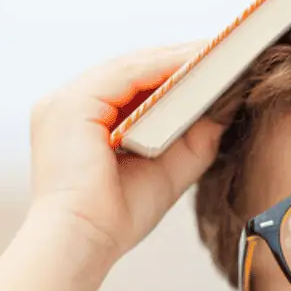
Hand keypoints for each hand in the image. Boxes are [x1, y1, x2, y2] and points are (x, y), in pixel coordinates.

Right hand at [27, 42, 223, 261]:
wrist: (83, 241)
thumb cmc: (118, 216)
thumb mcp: (170, 169)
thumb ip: (195, 137)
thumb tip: (226, 106)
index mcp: (83, 122)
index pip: (133, 86)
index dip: (174, 73)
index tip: (215, 63)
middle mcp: (69, 106)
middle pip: (133, 70)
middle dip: (180, 59)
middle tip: (224, 48)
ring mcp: (65, 101)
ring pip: (131, 67)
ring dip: (177, 58)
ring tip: (217, 50)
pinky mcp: (71, 103)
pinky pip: (126, 73)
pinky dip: (163, 66)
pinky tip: (196, 62)